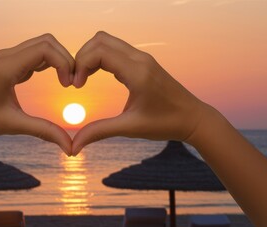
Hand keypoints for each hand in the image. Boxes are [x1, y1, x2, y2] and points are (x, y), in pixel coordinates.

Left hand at [0, 34, 74, 154]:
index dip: (64, 63)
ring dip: (56, 59)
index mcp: (7, 66)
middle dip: (64, 59)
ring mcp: (4, 57)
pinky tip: (49, 79)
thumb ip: (44, 131)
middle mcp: (6, 56)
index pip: (46, 49)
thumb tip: (70, 148)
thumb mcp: (13, 125)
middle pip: (47, 42)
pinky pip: (31, 53)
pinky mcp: (5, 62)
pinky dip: (46, 62)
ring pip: (40, 45)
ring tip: (63, 82)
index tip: (69, 86)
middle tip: (71, 82)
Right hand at [72, 31, 207, 154]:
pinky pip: (115, 49)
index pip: (99, 52)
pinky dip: (101, 57)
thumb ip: (100, 132)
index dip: (80, 65)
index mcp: (137, 72)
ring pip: (107, 41)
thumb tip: (74, 146)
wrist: (192, 118)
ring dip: (91, 55)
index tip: (76, 86)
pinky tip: (96, 76)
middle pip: (100, 40)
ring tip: (84, 78)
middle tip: (77, 81)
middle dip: (82, 57)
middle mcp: (140, 59)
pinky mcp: (143, 61)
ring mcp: (143, 58)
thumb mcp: (130, 128)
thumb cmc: (165, 124)